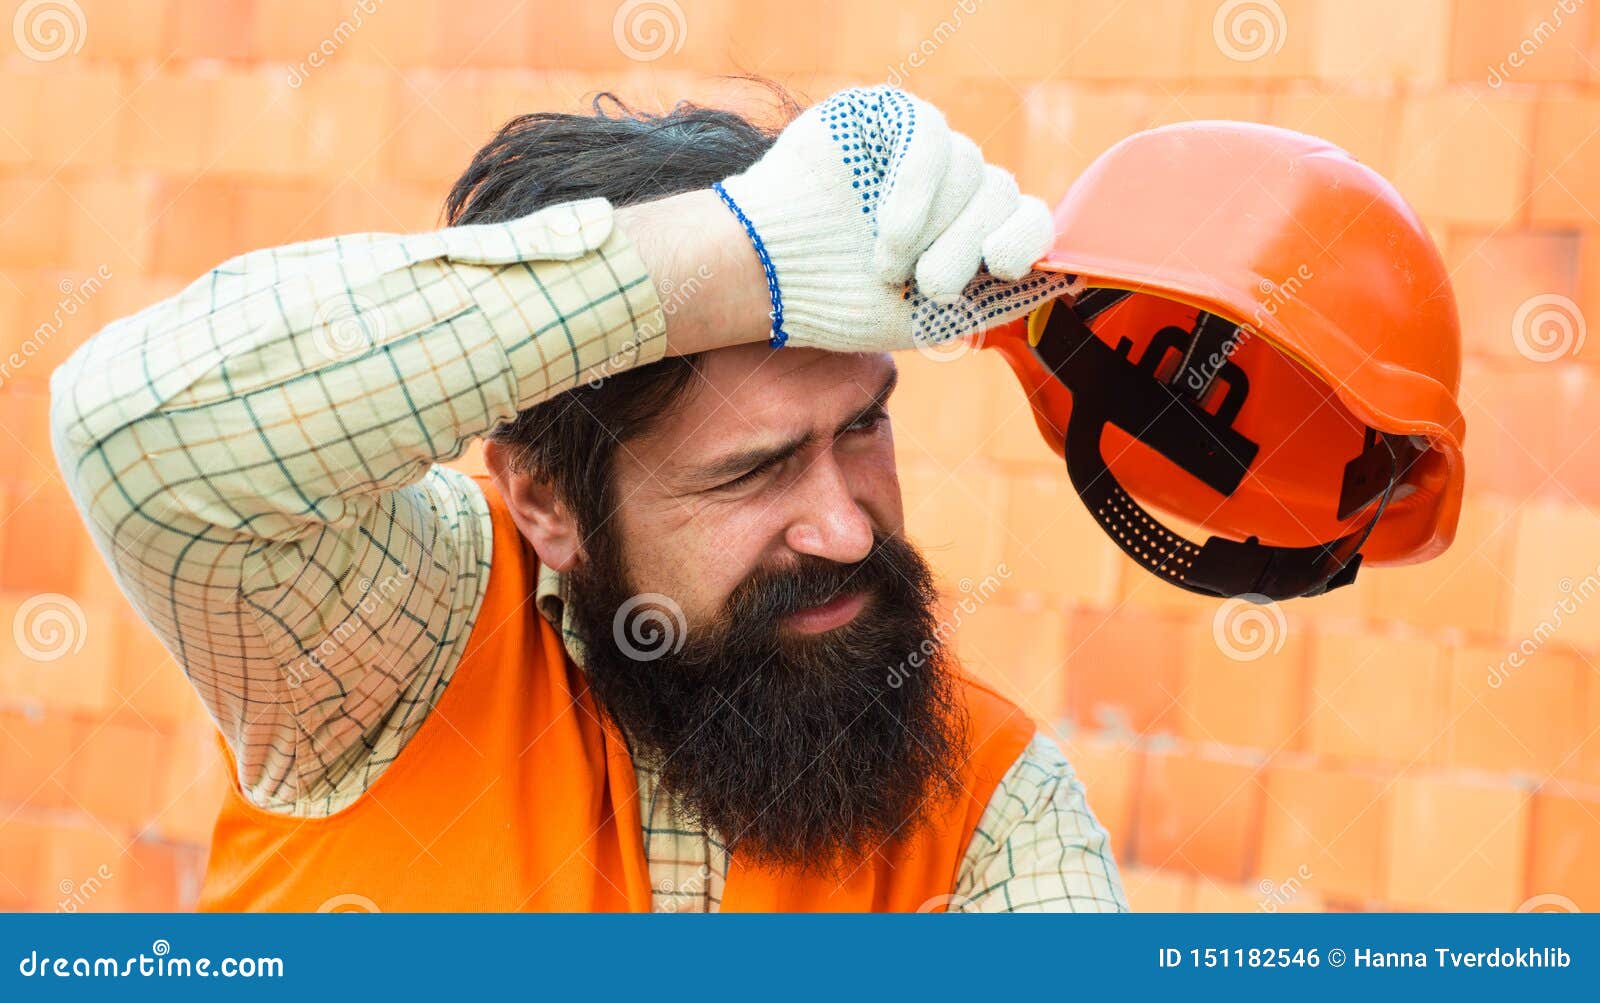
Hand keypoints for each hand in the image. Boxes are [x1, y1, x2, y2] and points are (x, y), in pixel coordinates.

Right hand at [714, 85, 1071, 352]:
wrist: (766, 275)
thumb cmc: (838, 301)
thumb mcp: (926, 320)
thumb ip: (992, 302)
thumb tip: (1068, 279)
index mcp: (968, 231)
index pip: (1030, 217)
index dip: (1025, 240)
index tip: (1000, 269)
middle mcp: (954, 186)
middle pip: (1004, 193)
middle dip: (970, 247)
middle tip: (928, 284)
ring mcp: (922, 149)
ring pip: (970, 167)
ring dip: (932, 226)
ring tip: (884, 263)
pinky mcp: (889, 116)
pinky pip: (932, 137)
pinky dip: (917, 190)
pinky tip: (887, 229)